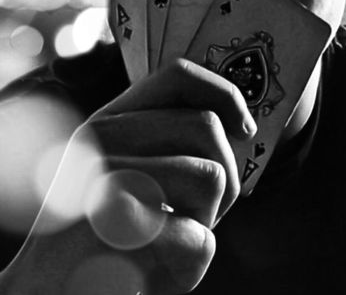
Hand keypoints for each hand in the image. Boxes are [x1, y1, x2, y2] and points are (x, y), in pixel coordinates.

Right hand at [0, 59, 255, 294]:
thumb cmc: (109, 248)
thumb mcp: (138, 181)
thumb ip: (174, 144)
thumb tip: (242, 122)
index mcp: (110, 120)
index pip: (180, 74)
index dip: (225, 94)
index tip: (244, 130)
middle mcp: (102, 136)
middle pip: (207, 125)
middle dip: (224, 178)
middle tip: (193, 215)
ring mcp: (103, 174)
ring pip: (211, 176)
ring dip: (205, 221)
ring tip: (166, 242)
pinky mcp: (112, 226)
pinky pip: (196, 237)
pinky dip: (190, 263)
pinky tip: (153, 271)